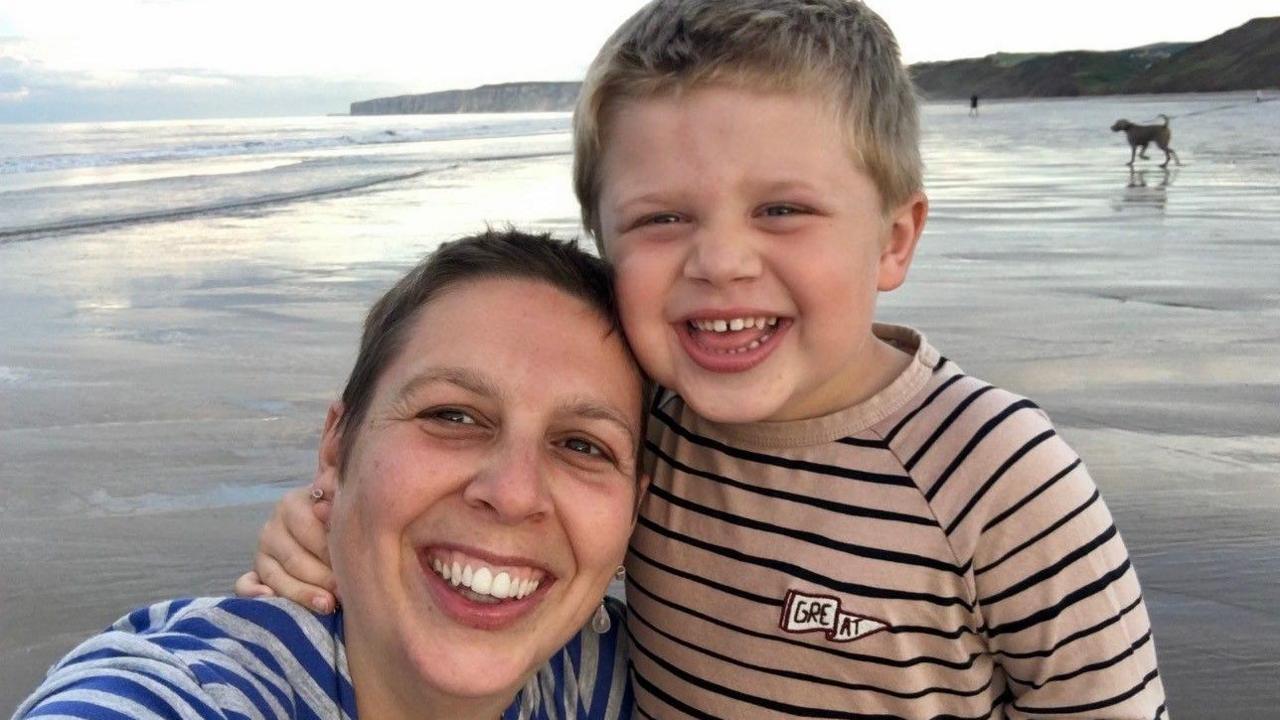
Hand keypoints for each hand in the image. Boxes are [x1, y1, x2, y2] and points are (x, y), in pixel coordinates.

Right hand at [234, 485, 338, 613]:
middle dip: (324, 579)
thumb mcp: (341, 500)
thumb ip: (338, 494)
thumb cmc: (340, 516)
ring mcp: (261, 551)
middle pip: (297, 559)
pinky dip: (254, 594)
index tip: (355, 569)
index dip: (335, 553)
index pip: (313, 533)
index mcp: (293, 504)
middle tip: (345, 593)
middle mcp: (272, 526)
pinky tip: (270, 601)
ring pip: (277, 577)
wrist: (324, 524)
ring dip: (302, 594)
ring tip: (327, 605)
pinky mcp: (254, 572)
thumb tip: (332, 493)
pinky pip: (246, 585)